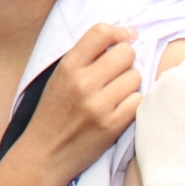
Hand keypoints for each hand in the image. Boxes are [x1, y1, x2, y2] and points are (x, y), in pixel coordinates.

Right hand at [13, 23, 143, 185]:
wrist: (46, 153)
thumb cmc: (54, 113)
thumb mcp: (59, 77)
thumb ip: (86, 57)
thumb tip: (125, 37)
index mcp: (68, 67)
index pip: (101, 32)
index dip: (119, 33)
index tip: (126, 38)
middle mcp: (83, 83)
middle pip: (126, 53)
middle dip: (126, 61)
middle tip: (117, 73)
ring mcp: (99, 105)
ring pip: (136, 77)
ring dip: (130, 84)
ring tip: (115, 94)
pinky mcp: (112, 125)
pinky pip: (138, 101)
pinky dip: (133, 103)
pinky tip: (120, 109)